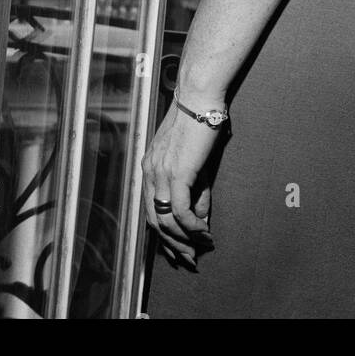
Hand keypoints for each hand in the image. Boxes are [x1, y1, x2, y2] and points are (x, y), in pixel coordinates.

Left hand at [141, 103, 222, 268]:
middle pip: (154, 221)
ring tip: (200, 248)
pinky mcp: (176, 173)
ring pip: (166, 220)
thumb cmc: (199, 121)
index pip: (150, 210)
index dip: (164, 234)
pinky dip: (192, 226)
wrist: (199, 97)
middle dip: (172, 244)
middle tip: (188, 258)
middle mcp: (150, 172)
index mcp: (150, 167)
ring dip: (184, 239)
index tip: (178, 248)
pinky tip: (204, 231)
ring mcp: (161, 173)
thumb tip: (199, 217)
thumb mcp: (194, 160)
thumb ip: (196, 189)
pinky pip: (181, 211)